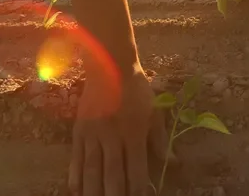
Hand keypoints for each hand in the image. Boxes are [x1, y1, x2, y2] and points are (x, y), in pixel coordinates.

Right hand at [69, 68, 167, 195]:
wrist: (110, 66)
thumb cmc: (137, 90)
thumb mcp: (154, 112)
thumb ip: (160, 140)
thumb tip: (173, 162)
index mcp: (134, 133)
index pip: (136, 169)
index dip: (138, 188)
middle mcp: (113, 137)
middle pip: (113, 174)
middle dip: (115, 195)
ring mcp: (94, 135)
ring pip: (93, 169)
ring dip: (94, 190)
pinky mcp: (79, 131)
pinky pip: (76, 157)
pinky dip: (75, 175)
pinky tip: (76, 189)